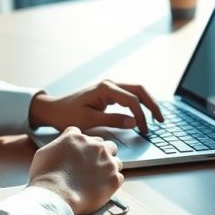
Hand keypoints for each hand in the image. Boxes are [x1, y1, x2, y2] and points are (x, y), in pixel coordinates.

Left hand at [28, 80, 163, 134]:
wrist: (53, 109)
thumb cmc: (67, 115)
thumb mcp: (89, 121)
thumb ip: (112, 120)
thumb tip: (133, 123)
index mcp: (105, 89)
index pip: (132, 101)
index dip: (141, 116)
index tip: (144, 131)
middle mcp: (110, 84)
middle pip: (139, 90)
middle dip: (152, 105)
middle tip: (161, 120)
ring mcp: (110, 87)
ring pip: (136, 91)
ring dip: (148, 103)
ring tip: (157, 118)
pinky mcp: (109, 93)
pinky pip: (129, 95)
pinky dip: (140, 104)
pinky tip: (144, 114)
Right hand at [28, 126, 123, 214]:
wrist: (56, 196)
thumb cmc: (45, 177)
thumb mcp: (44, 152)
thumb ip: (58, 144)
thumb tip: (62, 144)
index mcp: (77, 138)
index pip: (83, 135)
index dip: (80, 146)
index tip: (78, 155)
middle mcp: (95, 146)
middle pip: (105, 145)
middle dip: (99, 154)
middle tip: (91, 167)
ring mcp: (107, 162)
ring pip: (116, 161)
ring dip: (109, 168)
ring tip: (98, 179)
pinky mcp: (114, 178)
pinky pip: (119, 177)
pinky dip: (112, 182)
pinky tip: (101, 189)